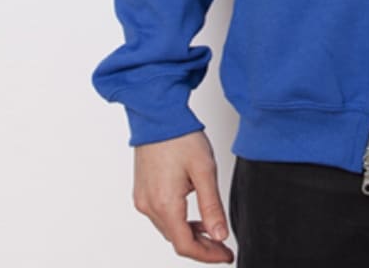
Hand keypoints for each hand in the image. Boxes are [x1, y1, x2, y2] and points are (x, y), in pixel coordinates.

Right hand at [132, 129, 234, 261]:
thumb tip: (221, 236)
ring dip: (190, 234)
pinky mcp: (142, 191)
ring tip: (213, 231)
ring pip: (169, 229)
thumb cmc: (180, 137)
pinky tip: (194, 217)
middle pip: (176, 240)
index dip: (208, 255)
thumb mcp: (204, 170)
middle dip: (202, 247)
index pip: (186, 245)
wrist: (158, 115)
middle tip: (224, 247)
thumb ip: (212, 206)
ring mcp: (143, 199)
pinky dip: (178, 221)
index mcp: (165, 204)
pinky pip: (161, 216)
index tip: (226, 256)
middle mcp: (149, 206)